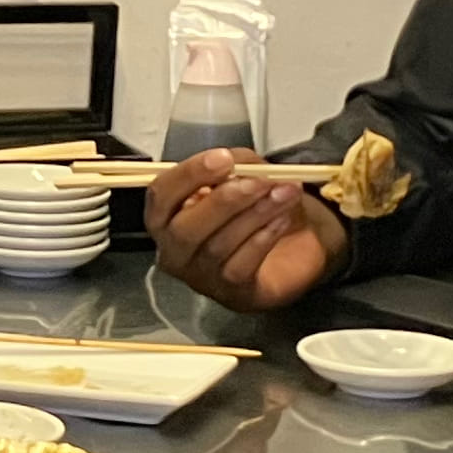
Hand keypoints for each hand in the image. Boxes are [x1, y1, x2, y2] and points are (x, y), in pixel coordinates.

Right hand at [148, 149, 348, 310]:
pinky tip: (282, 219)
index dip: (189, 175)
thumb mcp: (245, 176)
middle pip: (185, 229)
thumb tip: (238, 164)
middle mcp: (175, 250)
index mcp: (167, 215)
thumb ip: (237, 165)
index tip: (223, 159)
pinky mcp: (231, 293)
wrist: (289, 247)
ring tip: (284, 193)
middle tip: (258, 181)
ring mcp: (201, 276)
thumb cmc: (254, 209)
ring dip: (255, 214)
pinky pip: (242, 264)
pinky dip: (264, 237)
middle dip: (224, 201)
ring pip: (218, 246)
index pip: (162, 194)